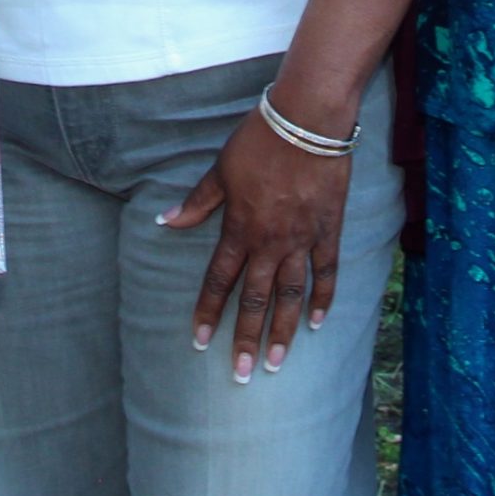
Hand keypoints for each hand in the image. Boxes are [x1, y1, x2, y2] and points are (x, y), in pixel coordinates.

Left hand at [159, 108, 351, 381]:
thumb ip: (198, 202)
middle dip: (247, 338)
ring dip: (283, 331)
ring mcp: (302, 239)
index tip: (200, 341)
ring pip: (291, 295)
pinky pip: (326, 272)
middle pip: (256, 299)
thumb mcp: (221, 169)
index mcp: (239, 227)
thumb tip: (166, 222)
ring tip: (277, 363)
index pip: (219, 280)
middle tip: (242, 374)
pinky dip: (323, 298)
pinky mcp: (328, 230)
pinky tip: (318, 322)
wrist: (307, 121)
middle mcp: (270, 241)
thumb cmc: (258, 140)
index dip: (209, 311)